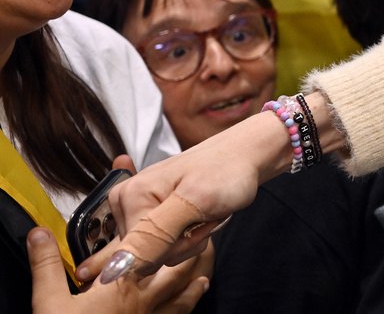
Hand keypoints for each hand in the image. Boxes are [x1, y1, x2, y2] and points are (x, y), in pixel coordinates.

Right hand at [28, 227, 208, 313]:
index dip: (166, 235)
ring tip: (204, 280)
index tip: (183, 221)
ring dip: (192, 290)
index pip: (151, 252)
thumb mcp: (49, 301)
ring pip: (180, 303)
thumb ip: (47, 264)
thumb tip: (39, 233)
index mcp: (122, 285)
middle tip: (204, 244)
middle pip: (176, 276)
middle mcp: (142, 302)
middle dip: (190, 258)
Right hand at [101, 112, 282, 283]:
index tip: (196, 221)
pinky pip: (166, 244)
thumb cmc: (225, 171)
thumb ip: (155, 234)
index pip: (139, 254)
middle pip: (148, 255)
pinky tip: (198, 216)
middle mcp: (125, 203)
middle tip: (202, 217)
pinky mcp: (152, 214)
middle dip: (183, 244)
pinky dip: (189, 237)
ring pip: (160, 253)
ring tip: (203, 214)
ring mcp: (139, 208)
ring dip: (189, 241)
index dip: (176, 246)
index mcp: (128, 197)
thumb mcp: (195, 202)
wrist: (243, 157)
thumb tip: (116, 268)